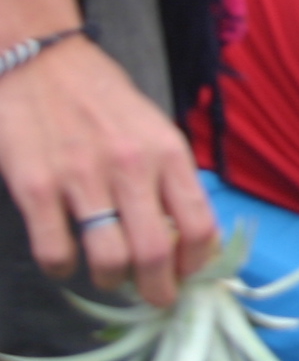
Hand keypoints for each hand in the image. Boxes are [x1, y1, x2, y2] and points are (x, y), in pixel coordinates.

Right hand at [0, 36, 221, 306]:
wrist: (41, 62)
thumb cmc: (102, 97)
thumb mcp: (152, 127)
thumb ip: (167, 176)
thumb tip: (186, 235)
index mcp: (168, 151)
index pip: (200, 224)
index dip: (198, 264)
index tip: (189, 276)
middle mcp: (130, 167)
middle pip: (156, 253)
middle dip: (159, 289)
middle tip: (154, 298)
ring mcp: (81, 179)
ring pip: (107, 261)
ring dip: (110, 281)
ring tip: (109, 275)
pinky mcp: (35, 187)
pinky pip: (55, 252)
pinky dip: (62, 267)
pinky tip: (66, 257)